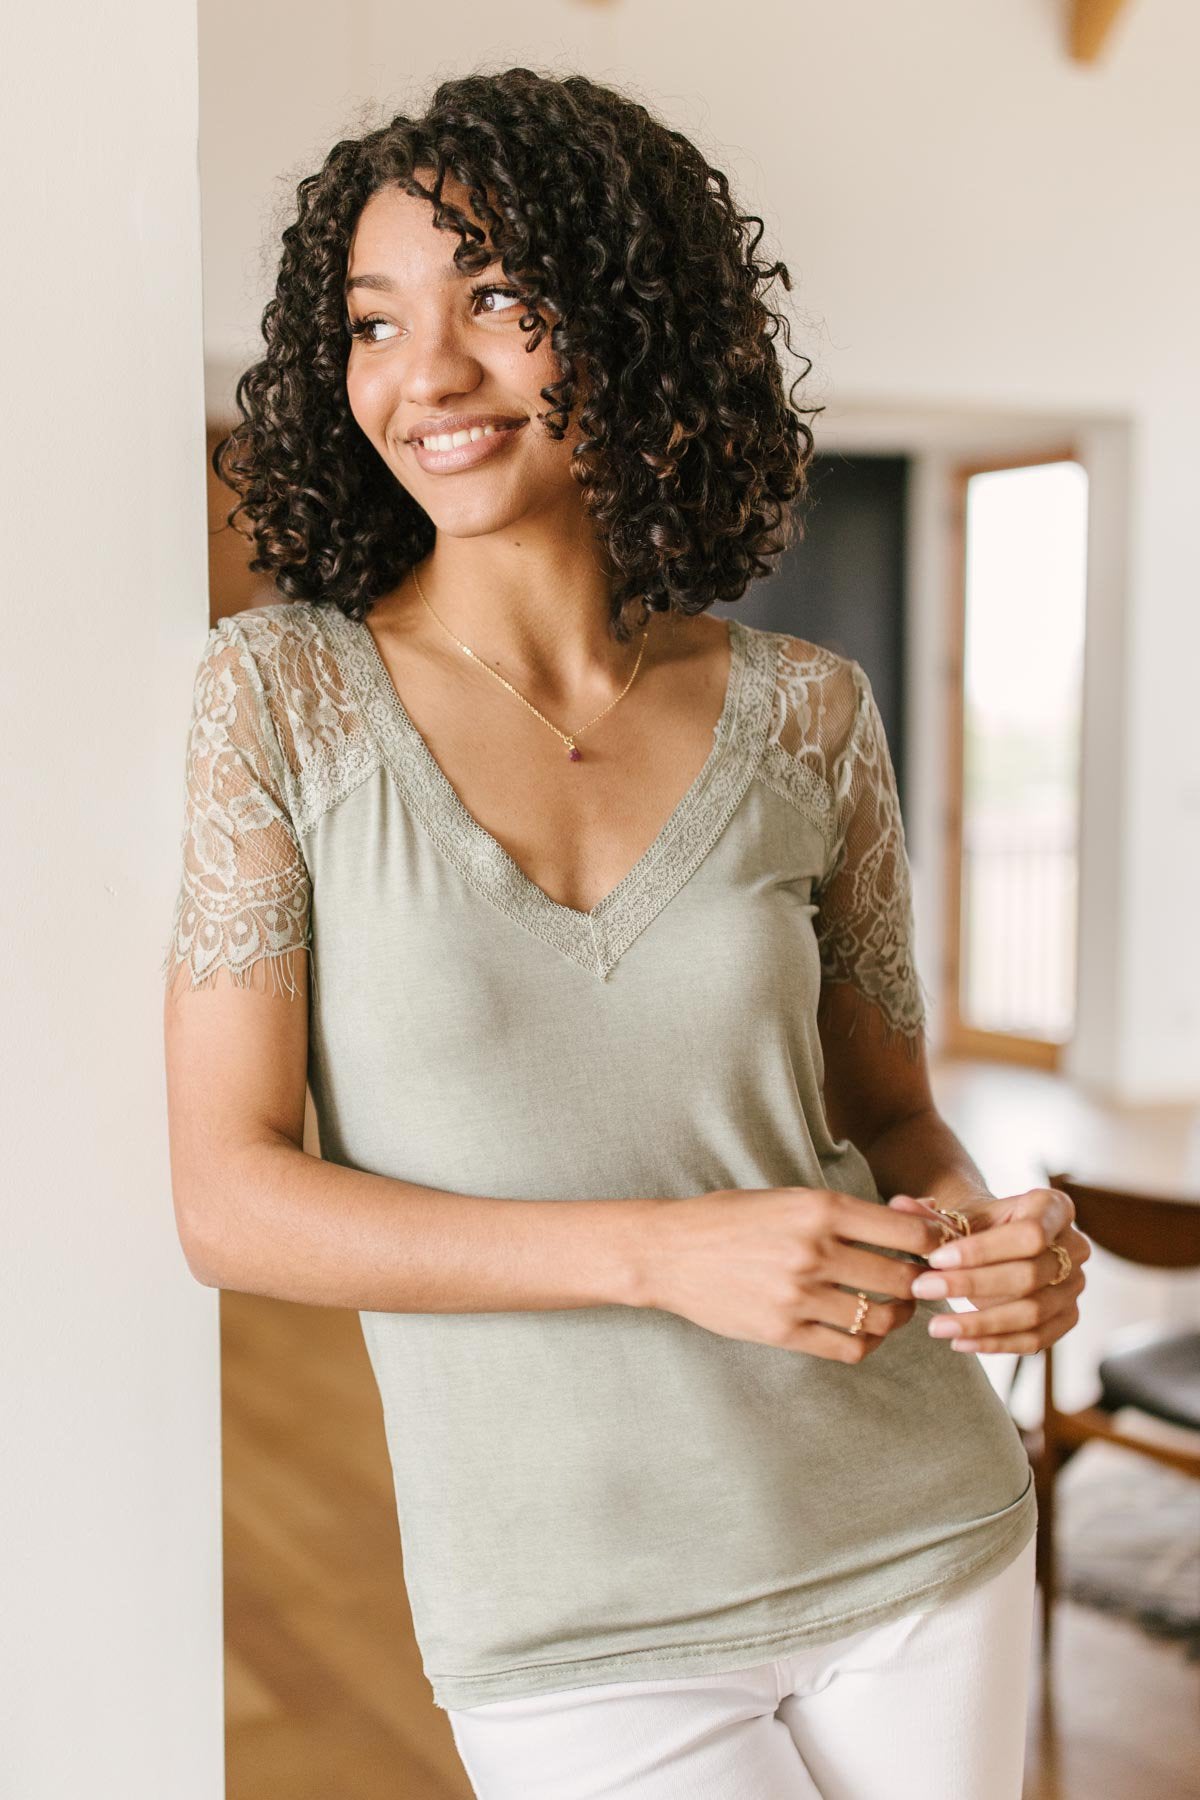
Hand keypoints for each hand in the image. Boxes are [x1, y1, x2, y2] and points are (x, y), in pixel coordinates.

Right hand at [642, 1187, 949, 1362]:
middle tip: (919, 1281)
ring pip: (882, 1317)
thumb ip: (843, 1212)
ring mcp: (799, 1295)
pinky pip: (850, 1348)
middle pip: (902, 1278)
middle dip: (920, 1282)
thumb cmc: (730, 1218)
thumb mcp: (787, 1197)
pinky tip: (862, 1329)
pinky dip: (867, 1342)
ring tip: (894, 1307)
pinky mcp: (784, 1332)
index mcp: (818, 1208)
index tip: (934, 1249)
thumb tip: (908, 1223)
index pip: (907, 1233)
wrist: (668, 1252)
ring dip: (898, 1315)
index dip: (932, 1244)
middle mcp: (814, 1251)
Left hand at [887, 1189, 1090, 1353]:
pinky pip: (1036, 1339)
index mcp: (1054, 1208)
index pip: (1028, 1234)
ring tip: (935, 1326)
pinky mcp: (1067, 1317)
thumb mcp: (959, 1215)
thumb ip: (932, 1215)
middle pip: (1029, 1276)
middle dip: (972, 1286)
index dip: (983, 1251)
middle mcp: (1075, 1246)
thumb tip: (898, 1205)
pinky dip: (996, 1344)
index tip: (935, 1259)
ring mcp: (1075, 1286)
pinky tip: (960, 1342)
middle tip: (923, 1290)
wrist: (998, 1243)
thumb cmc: (978, 1225)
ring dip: (981, 1323)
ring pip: (1033, 1312)